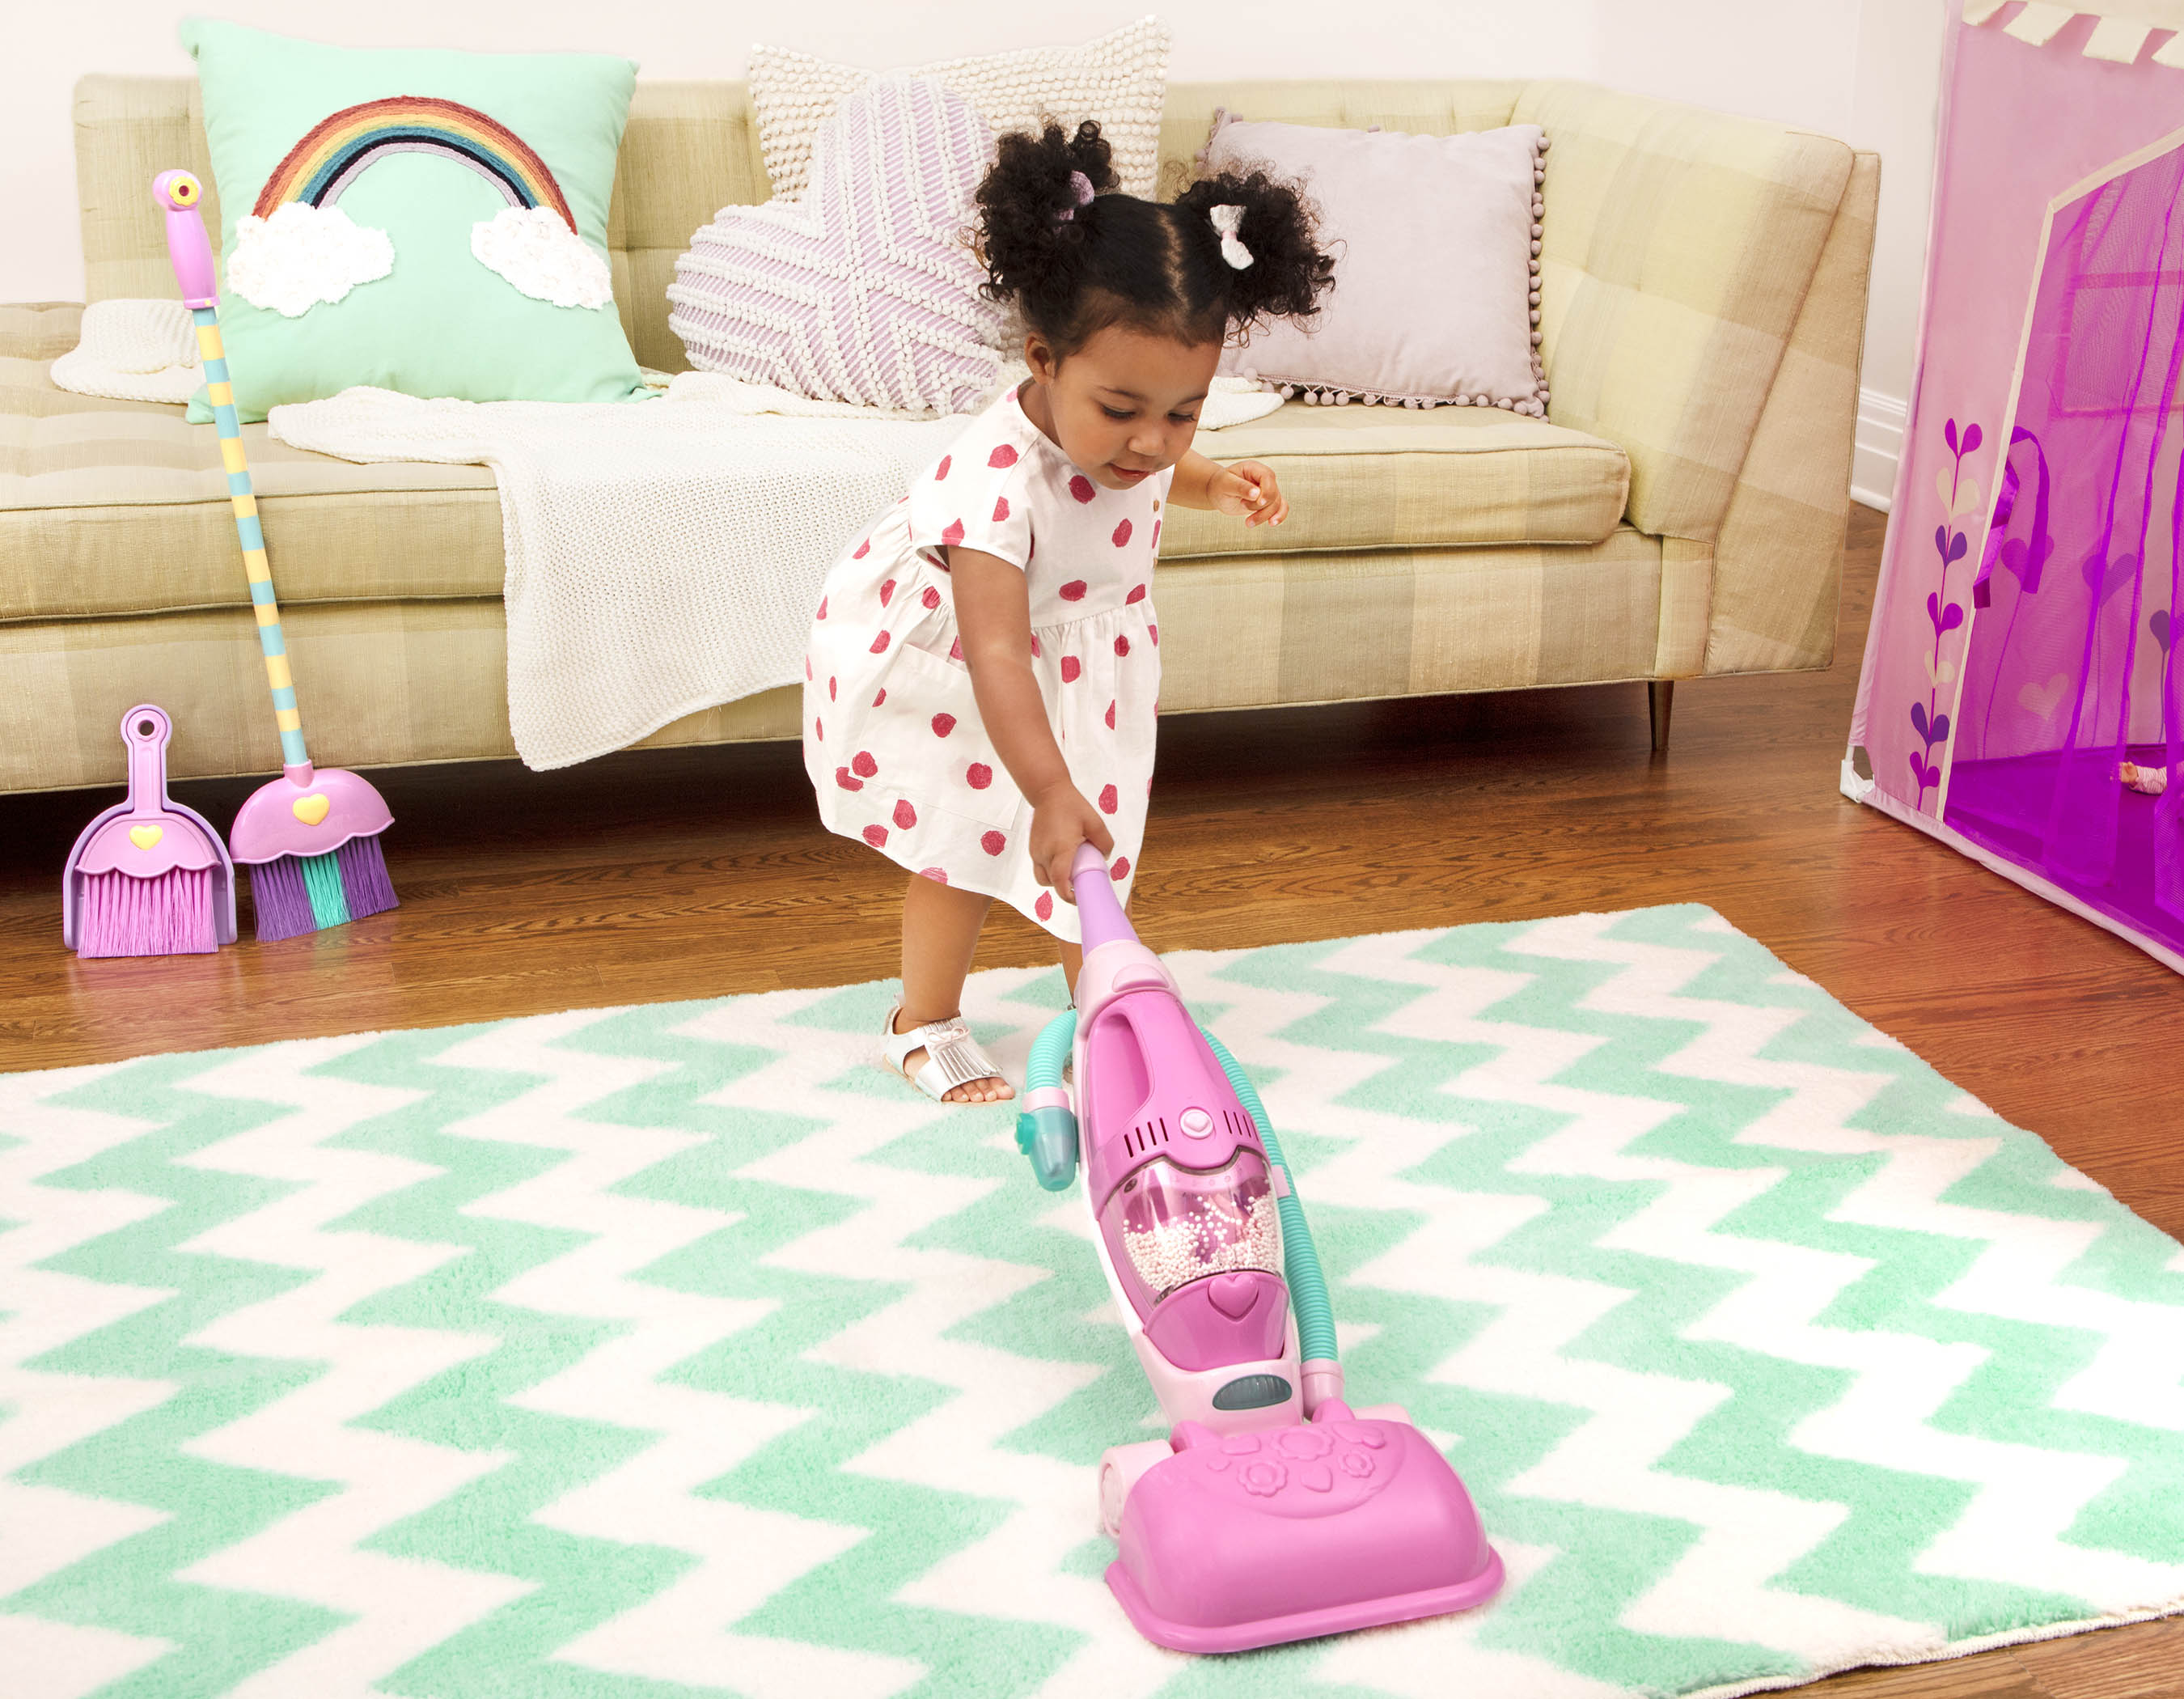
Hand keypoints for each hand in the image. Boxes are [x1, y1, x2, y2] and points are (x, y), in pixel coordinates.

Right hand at [1027, 782, 1114, 902]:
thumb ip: (1104, 842)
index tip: (1079, 898)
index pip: (1060, 881)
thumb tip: (1104, 857)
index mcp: (1061, 849)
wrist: (1048, 792)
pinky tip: (1063, 860)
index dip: (1068, 895)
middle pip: (1052, 883)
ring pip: (1043, 878)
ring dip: (1056, 881)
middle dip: (1065, 889)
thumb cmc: (1071, 806)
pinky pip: (1040, 868)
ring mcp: (1036, 852)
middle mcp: (1045, 854)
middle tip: (1080, 883)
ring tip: (1070, 871)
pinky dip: (1051, 871)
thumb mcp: (1095, 822)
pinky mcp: (1033, 849)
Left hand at [1209, 460, 1286, 527]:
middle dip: (1259, 506)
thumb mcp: (1226, 484)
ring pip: (1276, 504)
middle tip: (1242, 505)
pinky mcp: (1268, 501)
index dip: (1266, 491)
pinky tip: (1272, 523)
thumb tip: (1256, 493)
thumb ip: (1241, 487)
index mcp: (1254, 469)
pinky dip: (1278, 517)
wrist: (1218, 492)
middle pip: (1273, 494)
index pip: (1268, 477)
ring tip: (1248, 522)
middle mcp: (1264, 478)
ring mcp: (1267, 490)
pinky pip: (1280, 508)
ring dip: (1263, 516)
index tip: (1259, 502)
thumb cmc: (1220, 484)